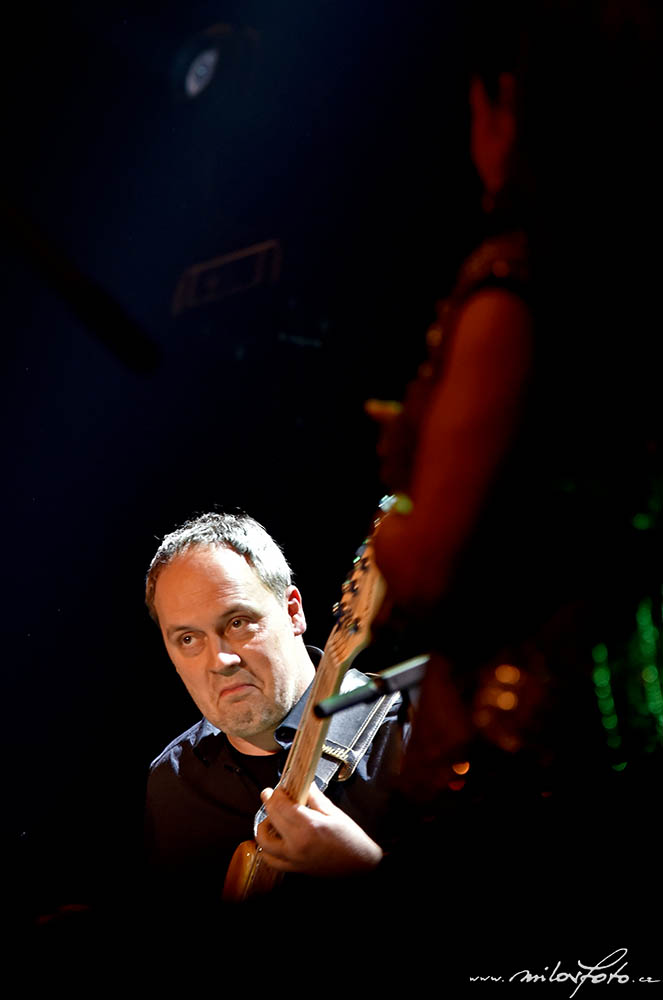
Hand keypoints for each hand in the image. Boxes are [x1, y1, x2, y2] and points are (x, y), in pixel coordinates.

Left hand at [255, 782, 382, 876]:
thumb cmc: (351, 838)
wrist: (360, 865)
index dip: (276, 793)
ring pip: (264, 842)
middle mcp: (296, 843)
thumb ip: (315, 797)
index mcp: (309, 826)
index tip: (279, 787)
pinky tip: (272, 839)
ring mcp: (293, 858)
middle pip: (271, 818)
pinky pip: (271, 861)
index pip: (281, 805)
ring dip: (263, 826)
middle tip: (270, 795)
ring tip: (270, 818)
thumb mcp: (334, 812)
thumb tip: (304, 782)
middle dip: (268, 803)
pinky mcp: (294, 868)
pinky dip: (265, 849)